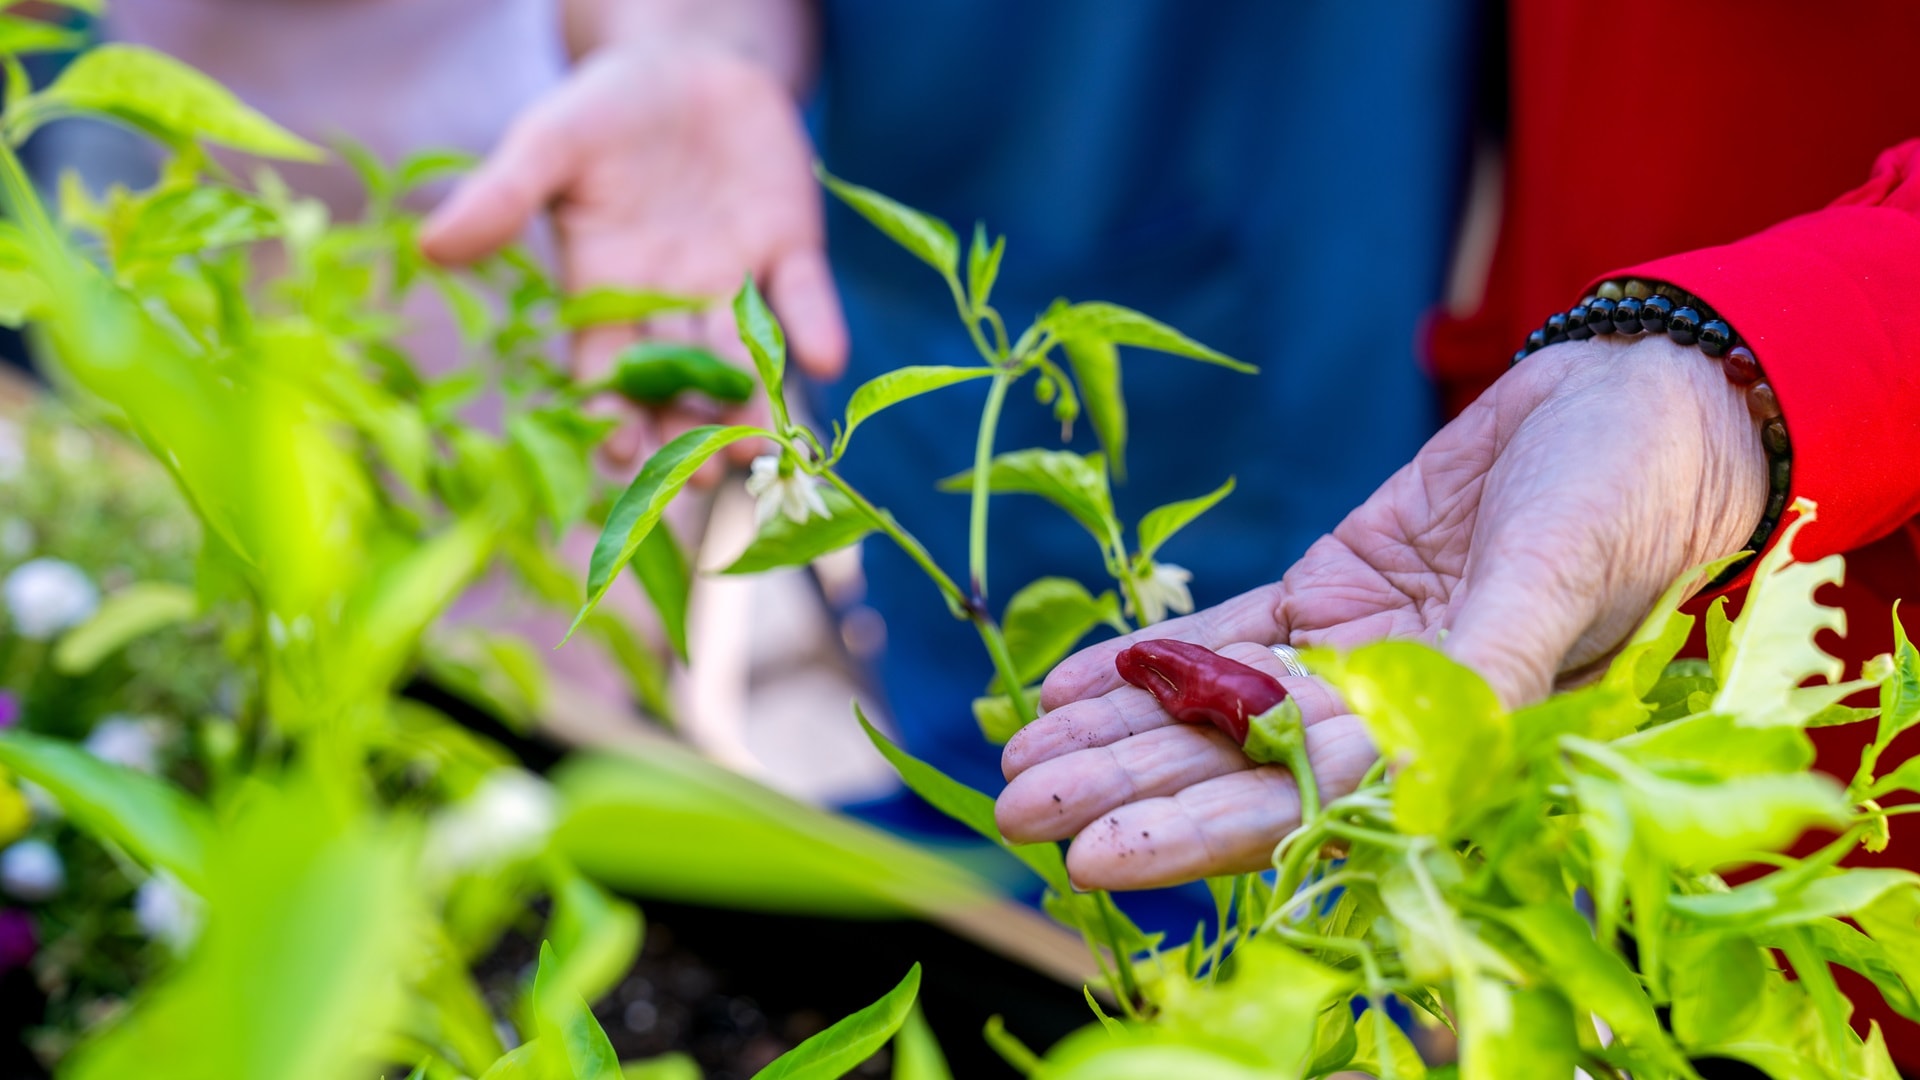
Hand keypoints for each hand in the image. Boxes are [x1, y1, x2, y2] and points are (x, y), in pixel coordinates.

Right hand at [418, 41, 844, 466]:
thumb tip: (429, 246)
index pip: (604, 370)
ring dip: (751, 403)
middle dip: (687, 433)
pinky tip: (827, 358)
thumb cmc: (604, 110)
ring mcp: (734, 282)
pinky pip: (804, 297)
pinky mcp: (790, 250)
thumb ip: (501, 197)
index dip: (609, 413)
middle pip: (677, 384)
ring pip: (743, 358)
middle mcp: (672, 305)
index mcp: (607, 294)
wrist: (685, 59)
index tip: (616, 454)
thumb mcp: (547, 144)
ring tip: (757, 446)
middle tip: (699, 479)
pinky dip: (815, 326)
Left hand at [995, 334, 1768, 888]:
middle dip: (1122, 789)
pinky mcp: (1332, 591)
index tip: (1093, 857)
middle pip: (1233, 765)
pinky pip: (1224, 637)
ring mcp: (1353, 652)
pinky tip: (1068, 684)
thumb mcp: (1554, 572)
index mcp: (1446, 738)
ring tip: (1017, 757)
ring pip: (1213, 705)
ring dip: (1115, 732)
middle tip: (1012, 812)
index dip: (1194, 831)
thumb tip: (1409, 764)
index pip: (1299, 803)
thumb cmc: (1622, 492)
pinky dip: (1146, 659)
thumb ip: (1482, 666)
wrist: (1635, 405)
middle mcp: (1388, 710)